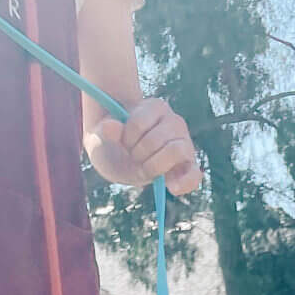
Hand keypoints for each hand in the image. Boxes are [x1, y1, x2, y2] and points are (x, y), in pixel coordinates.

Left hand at [86, 98, 200, 194]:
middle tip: (133, 156)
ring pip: (175, 152)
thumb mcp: (100, 137)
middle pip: (156, 139)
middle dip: (138, 153)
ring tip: (145, 167)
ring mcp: (185, 143)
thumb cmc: (113, 144)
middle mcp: (174, 121)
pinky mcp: (190, 165)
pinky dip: (184, 182)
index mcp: (155, 106)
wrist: (124, 158)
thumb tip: (111, 126)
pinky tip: (171, 187)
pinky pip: (194, 174)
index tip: (123, 142)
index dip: (128, 137)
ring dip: (153, 166)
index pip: (139, 123)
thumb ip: (102, 131)